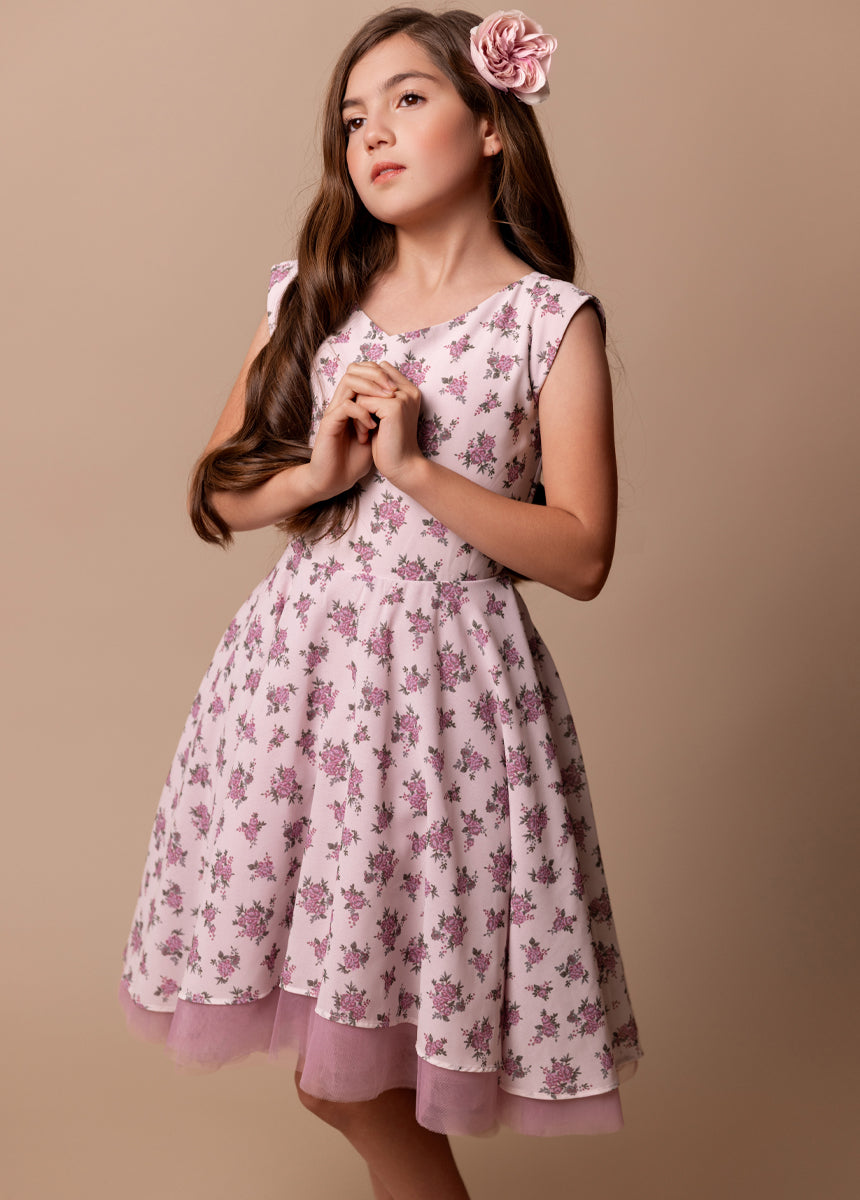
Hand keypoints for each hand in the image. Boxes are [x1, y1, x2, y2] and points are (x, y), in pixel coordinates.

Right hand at [306, 362, 396, 499]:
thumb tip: (404, 401)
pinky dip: (362, 413)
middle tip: (394, 390)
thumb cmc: (356, 459)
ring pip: (349, 382)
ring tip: (386, 402)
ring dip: (370, 389)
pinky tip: (372, 426)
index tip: (399, 388)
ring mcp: (334, 411)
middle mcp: (341, 402)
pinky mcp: (329, 424)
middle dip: (377, 375)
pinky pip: (345, 406)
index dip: (381, 373)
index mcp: (351, 401)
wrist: (337, 480)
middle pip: (354, 369)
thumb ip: (384, 415)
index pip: (362, 372)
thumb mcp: (376, 434)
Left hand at [356, 362, 424, 491]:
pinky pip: (363, 402)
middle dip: (361, 398)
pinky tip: (366, 434)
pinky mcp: (394, 406)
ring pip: (364, 390)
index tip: (367, 412)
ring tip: (365, 429)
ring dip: (358, 410)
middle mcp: (409, 390)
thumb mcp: (385, 415)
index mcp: (410, 390)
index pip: (380, 371)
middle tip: (363, 422)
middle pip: (370, 379)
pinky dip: (359, 419)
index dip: (367, 389)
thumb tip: (362, 375)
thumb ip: (379, 395)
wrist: (401, 467)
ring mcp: (402, 397)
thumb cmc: (390, 444)